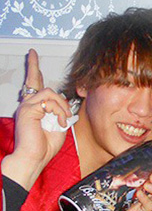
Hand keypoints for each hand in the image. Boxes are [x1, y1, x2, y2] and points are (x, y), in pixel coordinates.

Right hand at [1, 49, 71, 189]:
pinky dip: (58, 110)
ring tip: (63, 119)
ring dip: (62, 106)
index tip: (33, 57)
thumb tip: (65, 106)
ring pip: (49, 92)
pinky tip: (58, 121)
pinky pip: (49, 101)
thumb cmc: (45, 146)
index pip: (34, 87)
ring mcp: (26, 106)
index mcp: (35, 109)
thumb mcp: (58, 126)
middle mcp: (28, 105)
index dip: (34, 71)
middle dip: (33, 65)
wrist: (34, 157)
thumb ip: (60, 113)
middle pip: (34, 81)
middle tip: (32, 53)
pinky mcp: (28, 109)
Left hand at [97, 172, 151, 210]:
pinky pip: (149, 207)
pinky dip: (146, 199)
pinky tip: (139, 194)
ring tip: (147, 185)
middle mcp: (148, 198)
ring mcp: (144, 206)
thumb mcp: (118, 186)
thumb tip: (121, 158)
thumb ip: (123, 175)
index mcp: (146, 190)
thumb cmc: (110, 206)